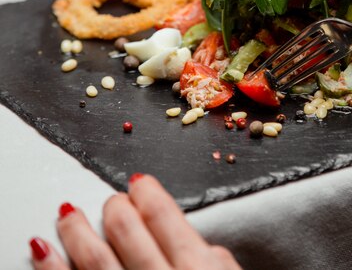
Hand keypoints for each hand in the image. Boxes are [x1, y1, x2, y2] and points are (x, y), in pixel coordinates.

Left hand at [29, 174, 241, 269]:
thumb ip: (213, 261)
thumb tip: (188, 235)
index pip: (164, 216)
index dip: (148, 194)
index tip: (139, 185)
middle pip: (127, 230)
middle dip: (115, 208)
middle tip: (111, 203)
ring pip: (95, 260)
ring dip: (76, 231)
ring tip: (67, 215)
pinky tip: (43, 252)